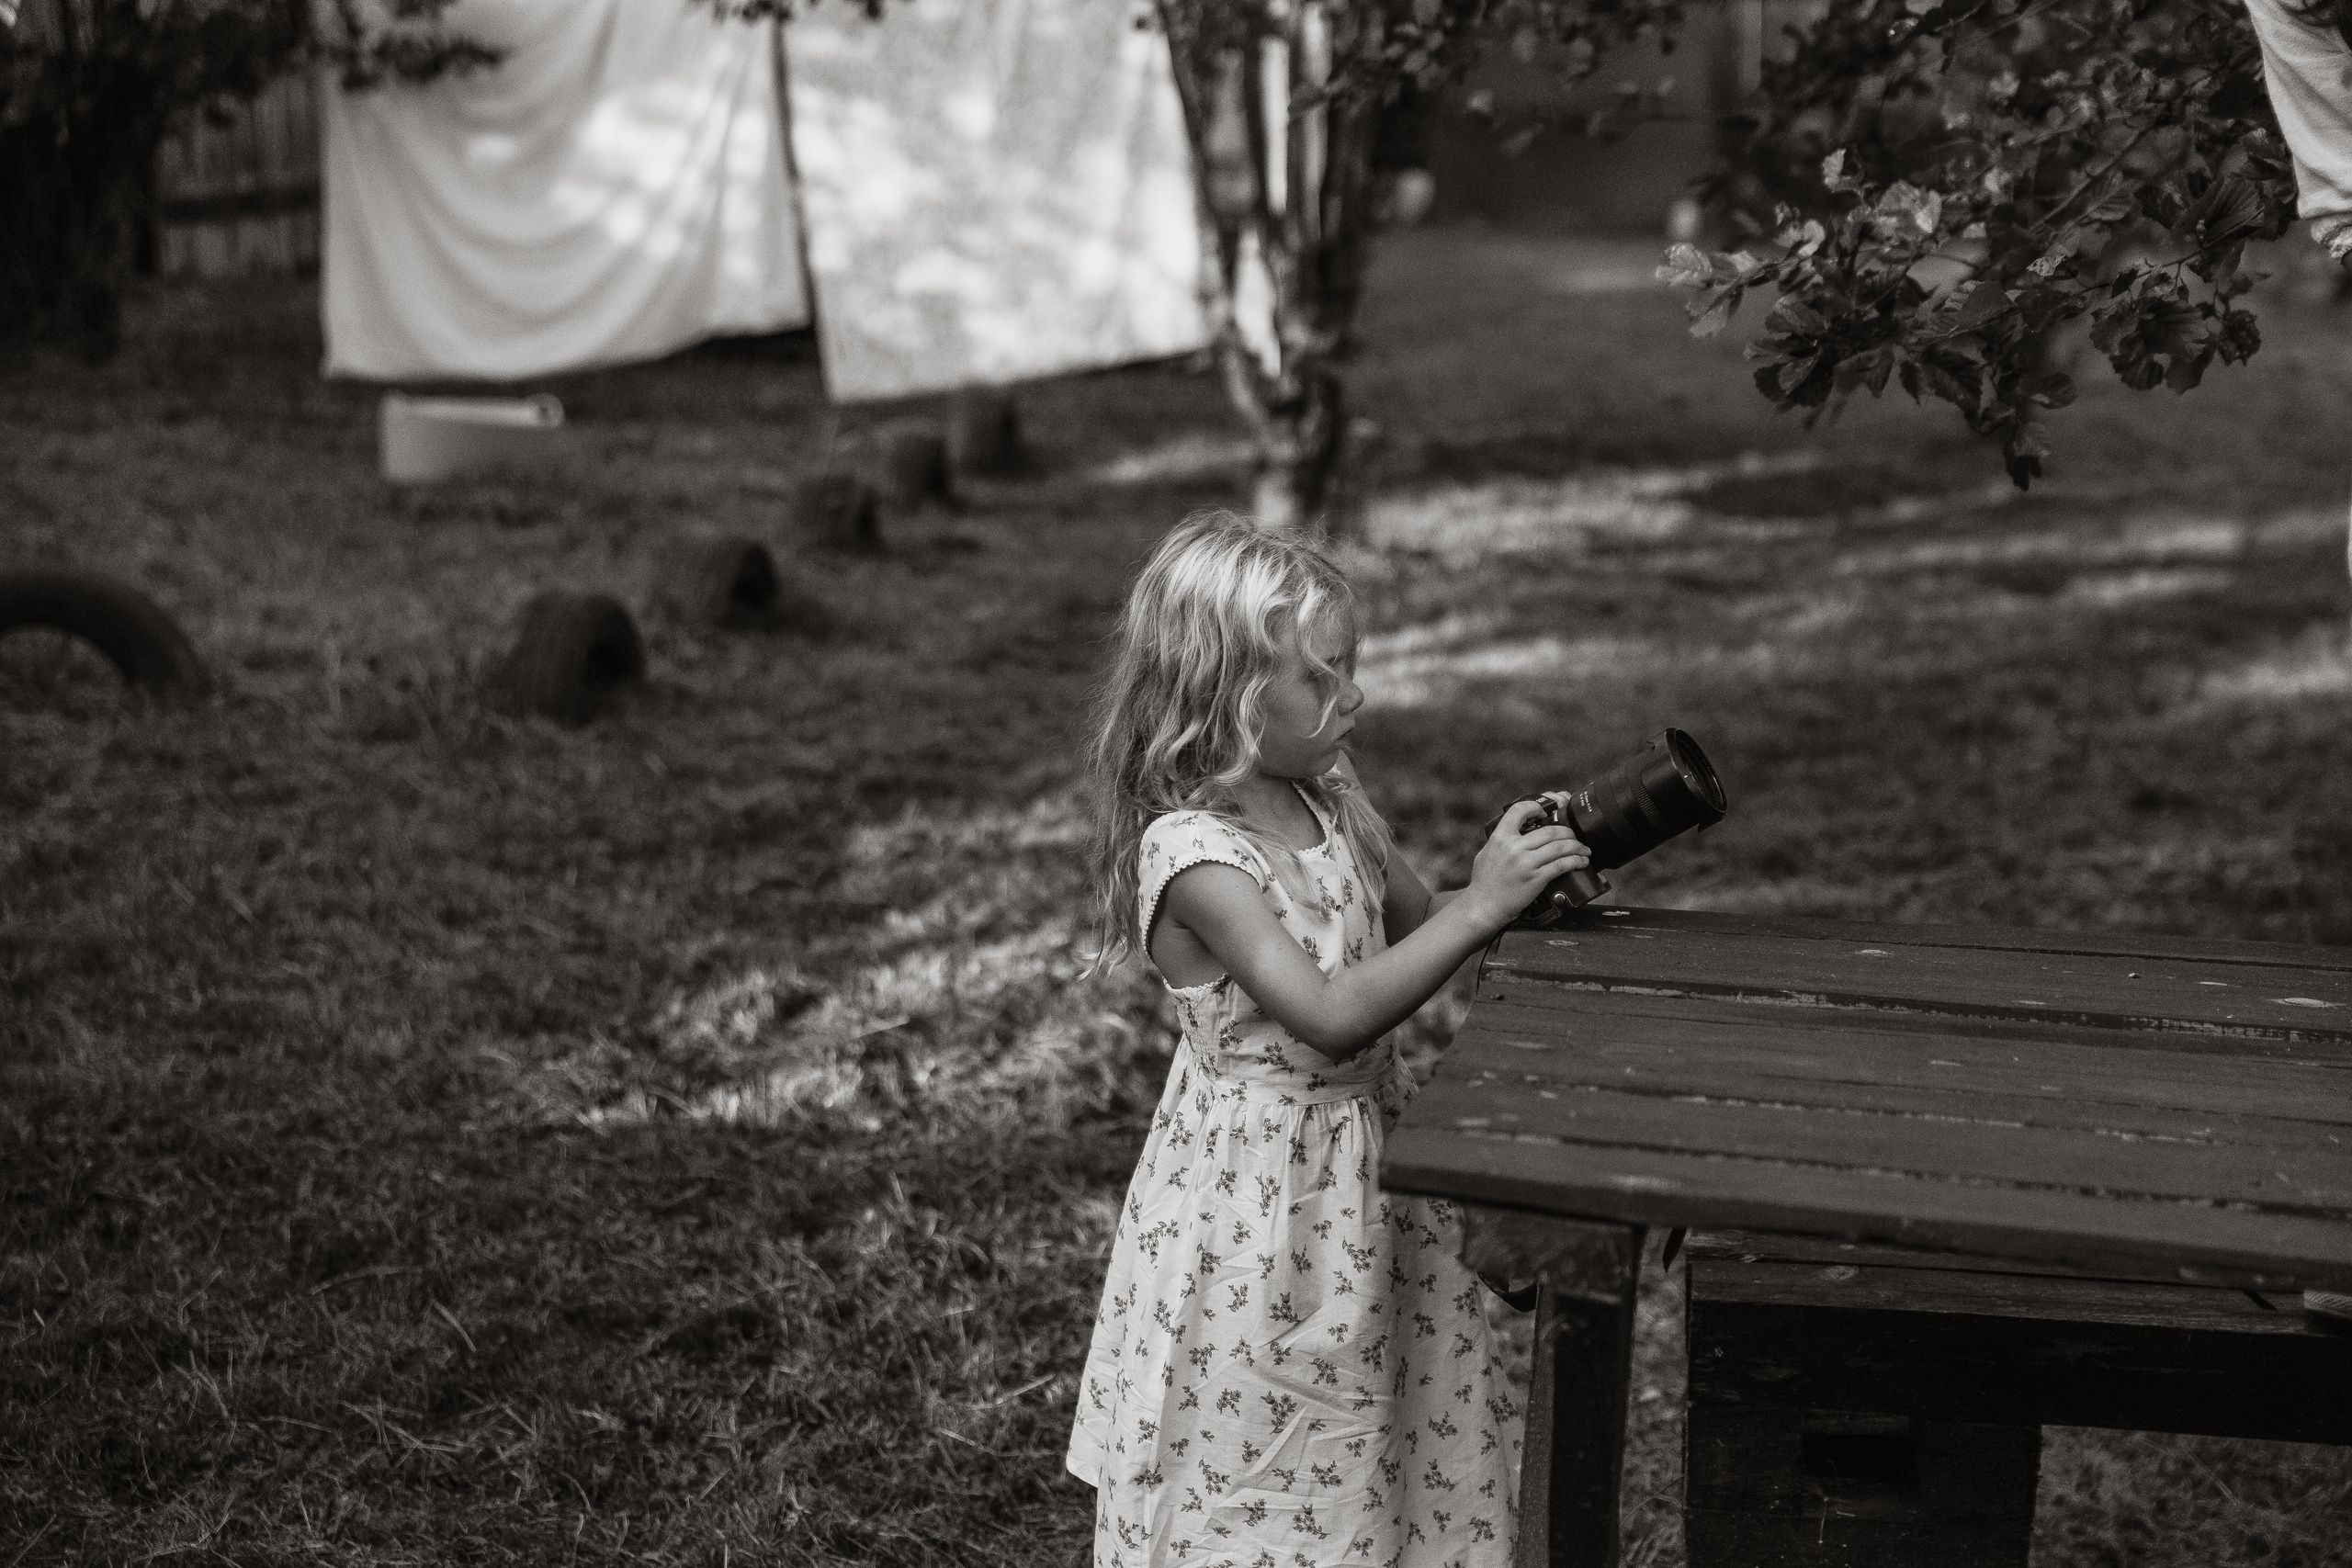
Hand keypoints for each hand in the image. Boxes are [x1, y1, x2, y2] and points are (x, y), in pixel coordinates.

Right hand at [1461, 798, 1589, 932]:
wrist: (1484, 905)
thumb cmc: (1484, 881)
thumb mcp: (1487, 852)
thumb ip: (1502, 840)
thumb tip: (1519, 830)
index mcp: (1500, 838)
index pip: (1520, 811)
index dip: (1536, 806)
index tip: (1546, 811)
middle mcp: (1514, 848)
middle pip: (1549, 830)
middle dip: (1567, 831)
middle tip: (1573, 836)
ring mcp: (1526, 863)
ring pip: (1560, 846)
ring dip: (1576, 846)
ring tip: (1583, 849)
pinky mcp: (1536, 878)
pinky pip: (1561, 865)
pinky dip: (1575, 861)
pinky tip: (1581, 861)